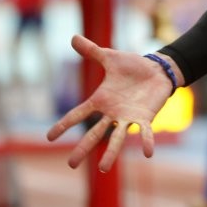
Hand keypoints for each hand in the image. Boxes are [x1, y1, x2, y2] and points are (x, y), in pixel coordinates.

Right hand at [46, 35, 172, 170]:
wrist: (157, 69)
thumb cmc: (132, 66)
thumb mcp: (110, 57)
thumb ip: (92, 51)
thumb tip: (73, 37)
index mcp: (101, 100)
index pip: (79, 113)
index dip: (65, 124)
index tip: (49, 137)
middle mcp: (112, 112)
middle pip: (94, 133)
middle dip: (83, 148)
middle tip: (71, 164)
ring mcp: (128, 117)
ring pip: (117, 138)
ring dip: (111, 153)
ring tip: (104, 169)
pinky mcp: (145, 117)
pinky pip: (145, 131)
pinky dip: (146, 141)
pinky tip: (148, 153)